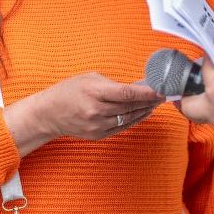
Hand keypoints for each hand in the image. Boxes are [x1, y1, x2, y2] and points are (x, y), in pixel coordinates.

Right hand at [4, 72, 162, 155]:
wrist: (49, 113)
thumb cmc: (69, 90)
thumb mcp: (89, 78)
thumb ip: (113, 83)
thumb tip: (137, 86)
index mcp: (94, 92)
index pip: (126, 93)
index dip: (146, 93)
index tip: (160, 90)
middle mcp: (96, 111)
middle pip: (130, 107)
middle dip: (149, 100)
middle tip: (164, 94)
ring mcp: (97, 126)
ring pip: (129, 118)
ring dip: (145, 110)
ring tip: (156, 103)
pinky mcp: (98, 135)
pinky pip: (122, 127)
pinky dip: (135, 119)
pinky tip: (143, 112)